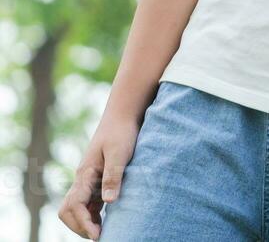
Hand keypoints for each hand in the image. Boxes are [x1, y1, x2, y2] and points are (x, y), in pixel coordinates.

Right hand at [57, 113, 139, 238]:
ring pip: (77, 208)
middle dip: (79, 226)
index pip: (74, 205)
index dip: (83, 222)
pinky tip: (105, 221)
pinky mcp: (97, 179)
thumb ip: (113, 176)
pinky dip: (93, 214)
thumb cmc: (122, 132)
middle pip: (69, 210)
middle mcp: (83, 179)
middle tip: (98, 237)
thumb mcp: (120, 153)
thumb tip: (109, 202)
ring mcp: (88, 180)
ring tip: (102, 233)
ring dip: (86, 222)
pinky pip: (88, 202)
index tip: (97, 234)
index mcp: (85, 174)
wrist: (123, 116)